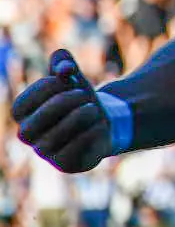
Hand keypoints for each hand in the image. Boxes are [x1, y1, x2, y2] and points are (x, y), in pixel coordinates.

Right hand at [11, 50, 113, 172]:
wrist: (102, 119)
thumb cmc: (79, 97)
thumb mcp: (72, 76)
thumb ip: (64, 63)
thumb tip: (65, 67)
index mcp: (23, 114)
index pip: (21, 105)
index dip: (43, 88)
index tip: (67, 77)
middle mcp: (29, 135)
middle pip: (32, 126)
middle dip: (61, 104)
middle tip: (83, 93)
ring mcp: (46, 151)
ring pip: (52, 140)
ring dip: (77, 119)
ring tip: (93, 108)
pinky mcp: (65, 163)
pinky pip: (69, 155)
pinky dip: (87, 136)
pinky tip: (99, 125)